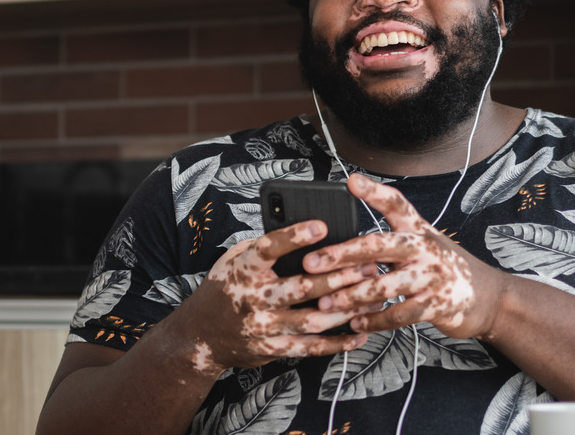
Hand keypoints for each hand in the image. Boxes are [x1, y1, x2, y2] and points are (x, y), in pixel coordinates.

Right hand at [179, 219, 377, 374]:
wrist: (200, 335)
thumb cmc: (225, 288)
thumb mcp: (235, 258)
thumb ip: (266, 246)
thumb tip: (306, 229)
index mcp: (242, 269)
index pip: (268, 249)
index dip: (294, 237)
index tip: (321, 225)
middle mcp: (252, 298)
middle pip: (302, 287)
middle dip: (340, 277)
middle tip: (369, 264)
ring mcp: (263, 327)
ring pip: (312, 319)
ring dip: (346, 309)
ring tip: (373, 297)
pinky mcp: (272, 349)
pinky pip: (310, 348)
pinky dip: (338, 343)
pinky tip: (359, 333)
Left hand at [305, 173, 503, 339]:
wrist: (488, 298)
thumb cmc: (446, 269)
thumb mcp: (425, 244)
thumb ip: (393, 240)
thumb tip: (349, 245)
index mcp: (419, 229)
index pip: (396, 204)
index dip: (374, 192)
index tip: (350, 182)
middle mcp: (425, 248)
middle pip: (378, 245)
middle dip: (341, 254)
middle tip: (311, 262)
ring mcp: (432, 276)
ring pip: (384, 284)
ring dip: (351, 296)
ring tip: (326, 304)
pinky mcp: (436, 304)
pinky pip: (398, 314)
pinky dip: (375, 320)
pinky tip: (357, 322)